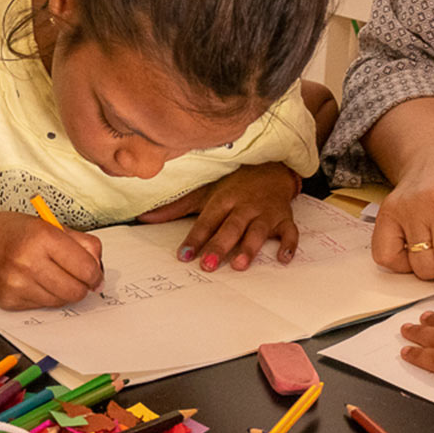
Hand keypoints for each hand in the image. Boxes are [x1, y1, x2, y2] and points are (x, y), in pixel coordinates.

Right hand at [0, 210, 103, 310]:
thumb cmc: (11, 231)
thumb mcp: (48, 224)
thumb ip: (80, 243)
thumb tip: (98, 269)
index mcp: (42, 237)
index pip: (86, 267)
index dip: (95, 274)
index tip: (95, 274)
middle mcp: (29, 262)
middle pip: (76, 290)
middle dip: (83, 286)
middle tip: (79, 279)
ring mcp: (18, 284)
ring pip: (61, 301)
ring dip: (64, 292)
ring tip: (54, 277)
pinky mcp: (10, 300)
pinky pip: (42, 306)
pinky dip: (45, 296)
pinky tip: (35, 282)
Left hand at [137, 163, 300, 271]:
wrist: (270, 167)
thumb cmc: (233, 185)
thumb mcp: (205, 193)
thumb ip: (176, 209)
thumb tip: (143, 218)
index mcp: (223, 199)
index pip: (206, 221)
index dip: (195, 238)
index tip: (183, 256)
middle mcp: (244, 206)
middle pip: (231, 227)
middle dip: (219, 245)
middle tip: (207, 265)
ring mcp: (265, 212)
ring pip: (258, 231)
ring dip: (249, 248)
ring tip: (239, 265)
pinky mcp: (284, 218)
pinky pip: (290, 232)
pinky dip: (289, 245)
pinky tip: (284, 259)